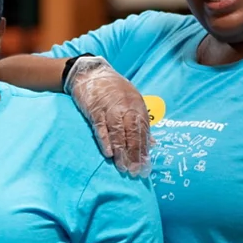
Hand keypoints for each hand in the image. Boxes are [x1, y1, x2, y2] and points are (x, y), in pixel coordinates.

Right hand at [65, 57, 150, 175]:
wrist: (90, 72)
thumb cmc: (112, 88)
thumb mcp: (131, 100)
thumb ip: (140, 121)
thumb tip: (152, 142)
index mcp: (136, 105)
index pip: (143, 130)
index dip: (144, 148)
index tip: (146, 165)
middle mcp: (125, 107)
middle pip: (132, 133)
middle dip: (135, 153)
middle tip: (136, 171)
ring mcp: (109, 109)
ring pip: (118, 133)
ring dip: (121, 151)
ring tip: (123, 167)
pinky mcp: (94, 110)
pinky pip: (101, 127)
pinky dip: (105, 140)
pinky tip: (108, 153)